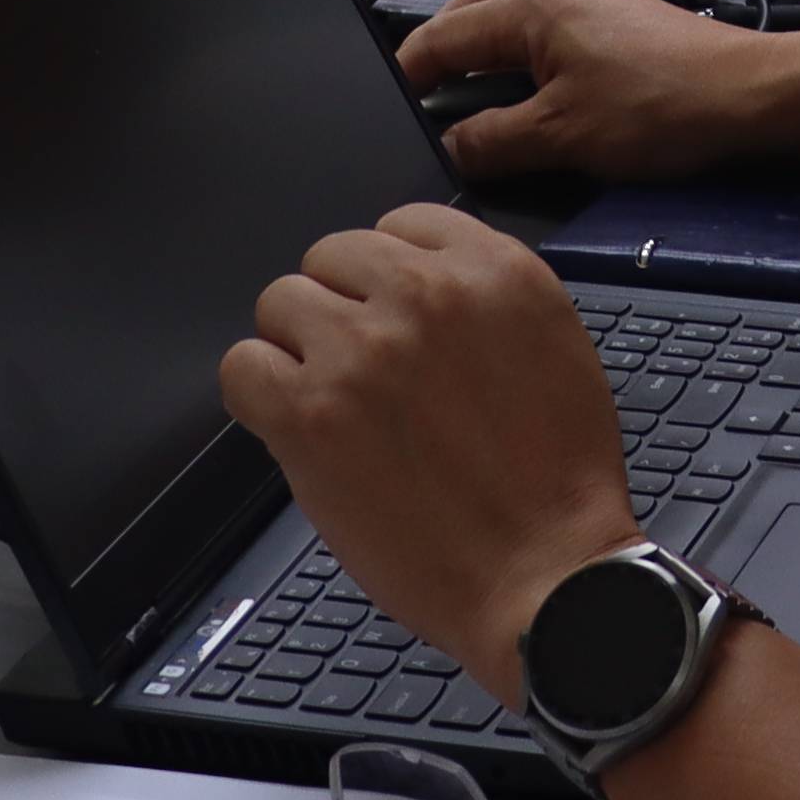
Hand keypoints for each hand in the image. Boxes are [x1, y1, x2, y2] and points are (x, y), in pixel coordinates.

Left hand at [219, 210, 647, 688]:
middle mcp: (424, 294)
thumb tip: (412, 282)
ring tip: (333, 403)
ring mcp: (362, 351)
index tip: (393, 315)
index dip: (389, 275)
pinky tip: (294, 427)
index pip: (402, 223)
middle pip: (332, 256)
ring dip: (299, 350)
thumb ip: (484, 299)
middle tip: (364, 371)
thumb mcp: (554, 347)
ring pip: (280, 302)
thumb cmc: (557, 481)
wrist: (544, 576)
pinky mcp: (310, 414)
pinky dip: (259, 394)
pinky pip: (242, 366)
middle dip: (342, 309)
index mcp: (494, 271)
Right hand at [400, 0, 799, 183]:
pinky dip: (525, 54)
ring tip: (471, 91)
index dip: (410, 68)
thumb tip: (449, 145)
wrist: (753, 94)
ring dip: (485, 46)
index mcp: (534, 9)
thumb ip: (494, 141)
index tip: (388, 99)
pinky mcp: (624, 24)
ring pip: (516, 13)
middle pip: (476, 6)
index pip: (445, 32)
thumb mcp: (563, 136)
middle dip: (442, 42)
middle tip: (422, 87)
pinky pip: (553, 28)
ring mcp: (597, 3)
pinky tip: (535, 90)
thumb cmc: (663, 108)